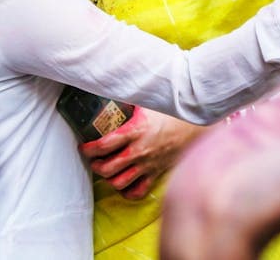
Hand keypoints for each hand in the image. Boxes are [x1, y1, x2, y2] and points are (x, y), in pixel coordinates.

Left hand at [80, 108, 204, 199]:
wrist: (196, 127)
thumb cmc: (172, 113)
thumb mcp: (148, 103)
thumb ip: (129, 100)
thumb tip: (112, 87)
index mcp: (136, 131)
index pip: (105, 145)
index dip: (89, 148)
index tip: (84, 146)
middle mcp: (139, 151)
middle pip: (108, 168)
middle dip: (96, 165)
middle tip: (93, 159)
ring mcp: (148, 165)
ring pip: (120, 183)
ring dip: (109, 179)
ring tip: (106, 171)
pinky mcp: (156, 173)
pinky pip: (138, 191)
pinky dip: (128, 191)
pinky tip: (124, 184)